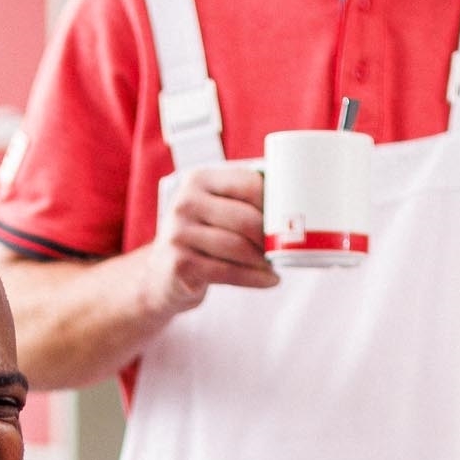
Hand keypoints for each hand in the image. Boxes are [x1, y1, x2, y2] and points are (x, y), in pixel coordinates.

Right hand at [143, 162, 278, 318]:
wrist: (162, 274)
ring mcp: (179, 233)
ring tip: (276, 265)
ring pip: (239, 248)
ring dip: (265, 261)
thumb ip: (244, 198)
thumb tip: (298, 197)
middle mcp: (185, 203)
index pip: (249, 184)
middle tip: (285, 248)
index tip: (290, 219)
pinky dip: (256, 278)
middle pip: (246, 219)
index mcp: (198, 179)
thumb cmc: (202, 237)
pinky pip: (229, 272)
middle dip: (272, 237)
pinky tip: (269, 280)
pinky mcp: (180, 264)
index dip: (275, 203)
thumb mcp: (215, 208)